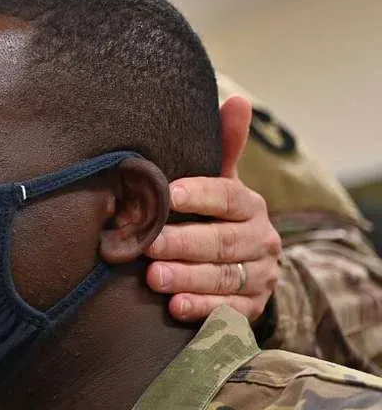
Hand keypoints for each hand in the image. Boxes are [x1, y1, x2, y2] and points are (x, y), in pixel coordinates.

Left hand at [145, 96, 282, 321]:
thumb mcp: (220, 182)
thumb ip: (225, 146)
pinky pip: (228, 310)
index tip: (170, 194)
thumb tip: (237, 99)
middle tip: (148, 245)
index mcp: (249, 205)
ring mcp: (259, 276)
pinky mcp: (251, 308)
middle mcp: (260, 240)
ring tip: (153, 277)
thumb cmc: (216, 216)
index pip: (227, 196)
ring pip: (224, 277)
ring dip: (188, 277)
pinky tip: (175, 307)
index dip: (200, 194)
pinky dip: (202, 308)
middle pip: (223, 241)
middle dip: (184, 243)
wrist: (245, 267)